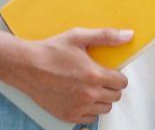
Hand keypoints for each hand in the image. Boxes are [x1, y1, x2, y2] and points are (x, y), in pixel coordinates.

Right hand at [1, 27, 132, 124]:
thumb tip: (128, 35)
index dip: (117, 76)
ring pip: (104, 108)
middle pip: (115, 96)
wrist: (26, 66)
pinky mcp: (68, 115)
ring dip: (101, 99)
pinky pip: (90, 118)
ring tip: (89, 87)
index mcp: (94, 75)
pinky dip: (89, 109)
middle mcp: (88, 94)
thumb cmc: (50, 51)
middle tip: (98, 77)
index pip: (122, 83)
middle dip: (110, 86)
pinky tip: (80, 97)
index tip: (110, 72)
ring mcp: (78, 107)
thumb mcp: (78, 37)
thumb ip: (106, 36)